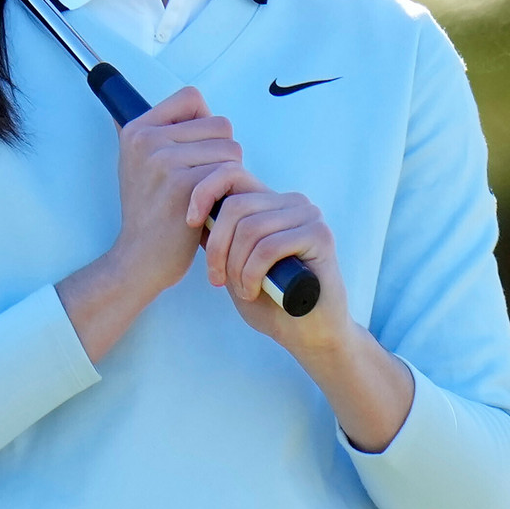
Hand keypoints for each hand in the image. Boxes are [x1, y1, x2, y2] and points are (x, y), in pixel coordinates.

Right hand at [59, 87, 237, 360]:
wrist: (139, 259)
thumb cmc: (151, 214)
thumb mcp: (139, 165)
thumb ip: (160, 132)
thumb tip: (187, 100)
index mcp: (137, 129)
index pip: (192, 98)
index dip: (205, 121)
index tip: (198, 150)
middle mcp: (147, 139)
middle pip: (220, 123)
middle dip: (222, 154)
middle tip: (205, 183)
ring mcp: (164, 160)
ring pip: (231, 148)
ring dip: (230, 174)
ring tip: (207, 197)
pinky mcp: (184, 184)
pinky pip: (231, 172)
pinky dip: (229, 193)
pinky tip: (210, 210)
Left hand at [190, 168, 412, 451]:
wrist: (307, 334)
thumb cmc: (269, 301)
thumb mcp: (233, 264)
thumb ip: (220, 236)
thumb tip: (192, 212)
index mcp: (270, 202)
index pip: (231, 173)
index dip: (203, 192)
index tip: (189, 222)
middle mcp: (291, 202)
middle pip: (235, 205)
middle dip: (217, 247)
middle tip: (217, 279)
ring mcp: (308, 216)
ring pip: (250, 227)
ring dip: (235, 266)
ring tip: (240, 289)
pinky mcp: (320, 236)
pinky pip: (269, 247)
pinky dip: (252, 274)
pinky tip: (253, 292)